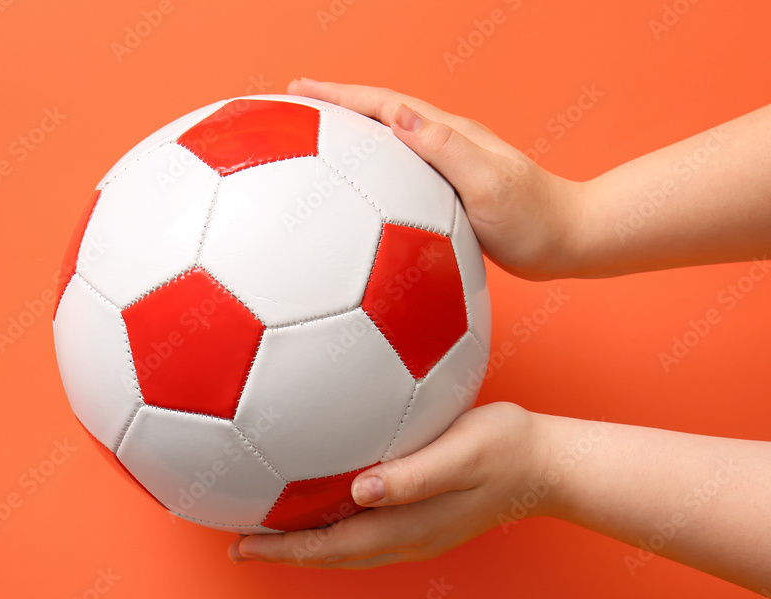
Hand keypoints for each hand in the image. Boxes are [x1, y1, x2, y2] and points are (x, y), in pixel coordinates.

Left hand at [228, 403, 548, 567]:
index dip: (283, 549)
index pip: (330, 547)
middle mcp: (405, 537)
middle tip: (239, 544)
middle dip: (283, 552)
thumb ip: (412, 475)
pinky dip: (331, 526)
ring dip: (304, 542)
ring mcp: (415, 531)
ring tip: (268, 529)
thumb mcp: (462, 453)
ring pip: (345, 546)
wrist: (548, 464)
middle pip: (329, 554)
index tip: (241, 546)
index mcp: (406, 526)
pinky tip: (320, 503)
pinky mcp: (423, 517)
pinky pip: (363, 530)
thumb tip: (360, 490)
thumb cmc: (507, 449)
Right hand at [287, 78, 585, 280]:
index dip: (340, 96)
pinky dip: (367, 174)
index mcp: (449, 135)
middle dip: (334, 107)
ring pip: (386, 145)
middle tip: (292, 104)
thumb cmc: (534, 220)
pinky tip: (355, 195)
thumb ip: (445, 149)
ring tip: (311, 143)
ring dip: (348, 138)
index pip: (385, 106)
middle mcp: (445, 145)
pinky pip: (396, 176)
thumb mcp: (489, 184)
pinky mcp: (448, 196)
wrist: (571, 243)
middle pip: (380, 116)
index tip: (299, 88)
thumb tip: (397, 116)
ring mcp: (446, 169)